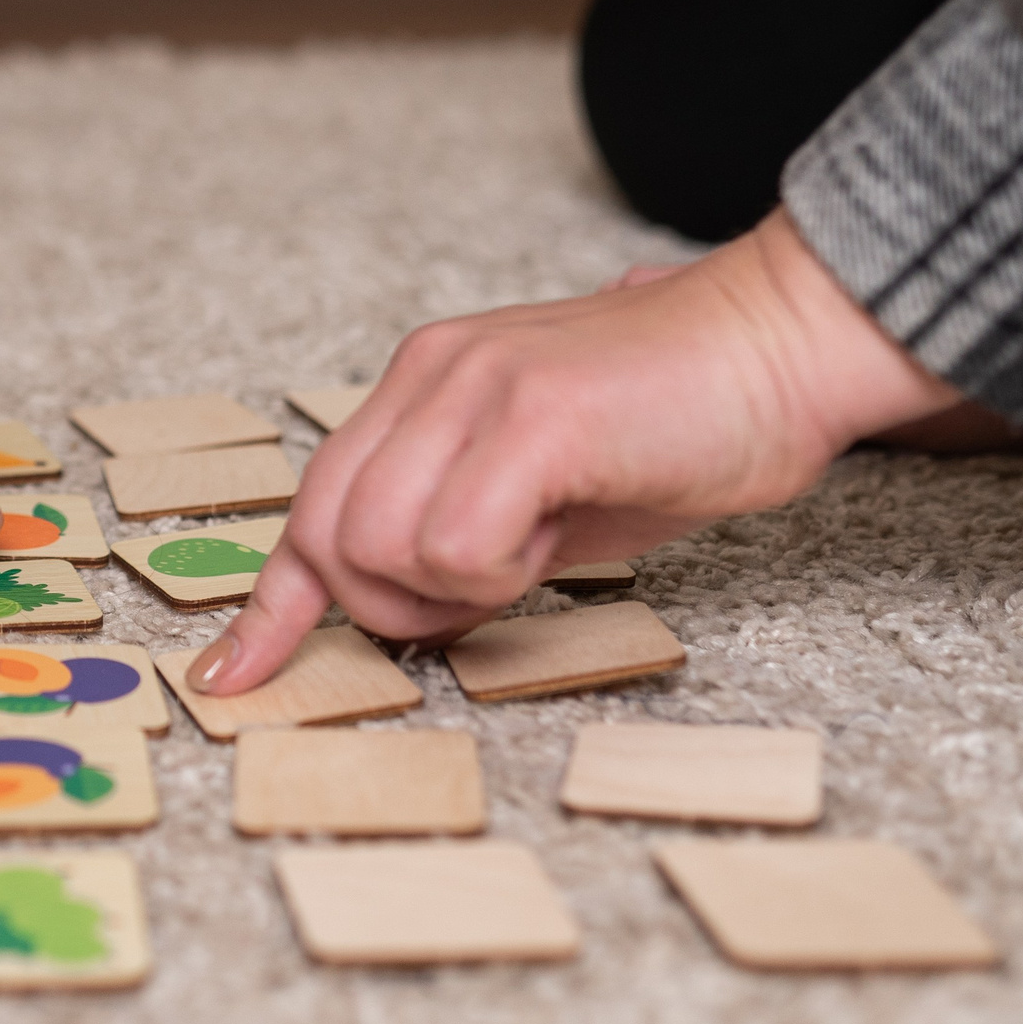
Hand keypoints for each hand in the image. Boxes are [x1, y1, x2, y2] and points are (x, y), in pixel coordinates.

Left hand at [189, 210, 956, 692]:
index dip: (270, 606)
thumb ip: (457, 538)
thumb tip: (403, 616)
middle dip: (392, 606)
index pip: (310, 509)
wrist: (787, 347)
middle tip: (490, 586)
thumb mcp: (539, 494)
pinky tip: (557, 535)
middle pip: (326, 540)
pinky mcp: (531, 417)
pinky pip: (453, 544)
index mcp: (421, 386)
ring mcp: (474, 389)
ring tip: (539, 543)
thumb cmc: (681, 425)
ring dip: (455, 587)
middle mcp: (429, 375)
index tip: (235, 677)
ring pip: (377, 549)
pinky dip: (497, 573)